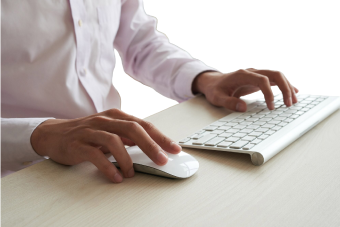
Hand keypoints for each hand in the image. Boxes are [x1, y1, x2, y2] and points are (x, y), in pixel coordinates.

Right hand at [30, 109, 181, 182]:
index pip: (144, 125)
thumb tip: (151, 147)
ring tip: (132, 173)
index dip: (161, 137)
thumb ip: (128, 137)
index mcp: (116, 116)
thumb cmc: (87, 133)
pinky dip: (108, 167)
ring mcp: (91, 131)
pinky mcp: (78, 144)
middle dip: (151, 146)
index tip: (175, 149)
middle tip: (162, 160)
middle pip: (134, 130)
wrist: (54, 134)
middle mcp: (105, 121)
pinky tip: (116, 177)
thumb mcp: (110, 131)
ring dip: (127, 160)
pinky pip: (96, 155)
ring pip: (115, 141)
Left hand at [192, 68, 298, 111]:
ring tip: (293, 101)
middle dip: (285, 88)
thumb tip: (243, 108)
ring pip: (277, 76)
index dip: (269, 93)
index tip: (271, 107)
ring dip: (287, 87)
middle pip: (274, 74)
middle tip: (289, 104)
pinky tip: (293, 92)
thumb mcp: (217, 98)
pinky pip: (274, 79)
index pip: (262, 80)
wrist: (213, 82)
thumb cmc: (215, 90)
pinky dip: (284, 85)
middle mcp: (252, 72)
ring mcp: (256, 74)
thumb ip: (229, 103)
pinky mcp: (258, 79)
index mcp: (242, 75)